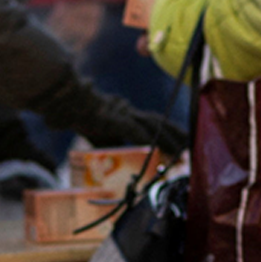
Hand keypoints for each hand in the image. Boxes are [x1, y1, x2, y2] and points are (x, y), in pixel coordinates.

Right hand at [71, 88, 187, 156]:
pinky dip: (147, 140)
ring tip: (181, 150)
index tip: (183, 143)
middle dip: (177, 135)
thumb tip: (125, 158)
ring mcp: (125, 115)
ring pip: (153, 126)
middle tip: (191, 148)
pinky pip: (134, 131)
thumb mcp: (104, 134)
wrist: (69, 103)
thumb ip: (116, 143)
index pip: (156, 123)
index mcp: (130, 115)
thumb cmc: (85, 118)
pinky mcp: (115, 120)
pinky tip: (156, 148)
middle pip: (160, 123)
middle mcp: (132, 113)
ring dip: (168, 138)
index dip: (171, 133)